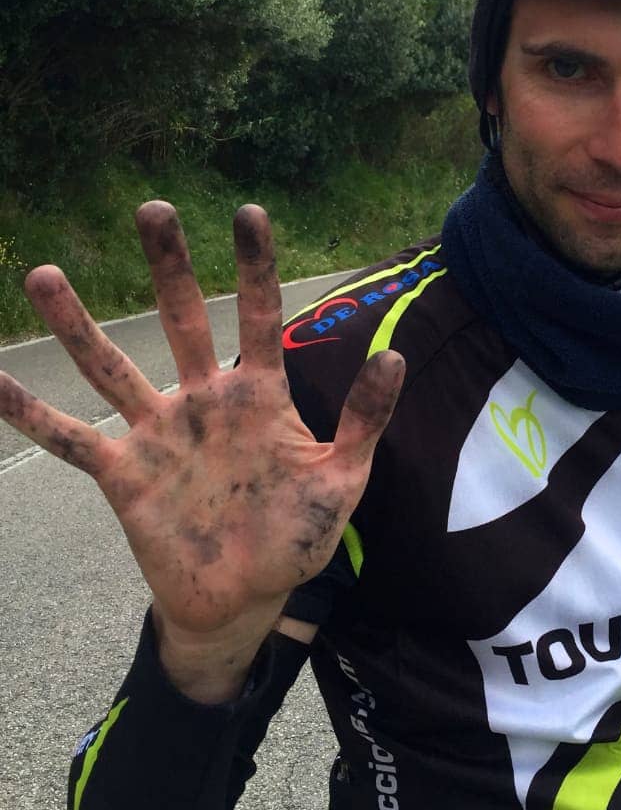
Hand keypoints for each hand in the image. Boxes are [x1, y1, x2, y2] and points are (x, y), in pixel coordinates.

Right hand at [0, 202, 403, 693]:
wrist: (245, 601)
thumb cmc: (295, 538)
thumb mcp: (343, 480)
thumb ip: (365, 420)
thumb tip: (395, 353)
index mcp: (259, 395)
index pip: (258, 316)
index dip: (254, 266)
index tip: (248, 211)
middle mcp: (203, 401)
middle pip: (180, 320)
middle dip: (169, 267)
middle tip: (154, 208)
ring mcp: (159, 434)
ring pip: (111, 367)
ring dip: (77, 325)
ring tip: (43, 275)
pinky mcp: (124, 475)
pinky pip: (71, 439)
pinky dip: (30, 412)